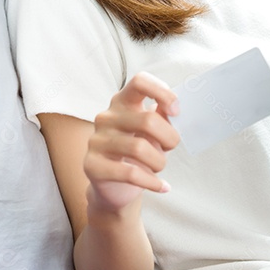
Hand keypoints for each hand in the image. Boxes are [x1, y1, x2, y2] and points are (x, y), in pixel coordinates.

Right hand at [85, 72, 180, 213]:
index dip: (162, 93)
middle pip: (148, 120)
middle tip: (171, 147)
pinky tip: (162, 186)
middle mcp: (106, 117)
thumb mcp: (155, 133)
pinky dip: (152, 182)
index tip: (176, 112)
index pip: (140, 82)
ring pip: (139, 148)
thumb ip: (165, 117)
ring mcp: (96, 141)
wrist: (117, 187)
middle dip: (170, 137)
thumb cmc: (140, 153)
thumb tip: (177, 109)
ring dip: (159, 162)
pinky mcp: (92, 165)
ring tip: (159, 167)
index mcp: (123, 102)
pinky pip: (130, 173)